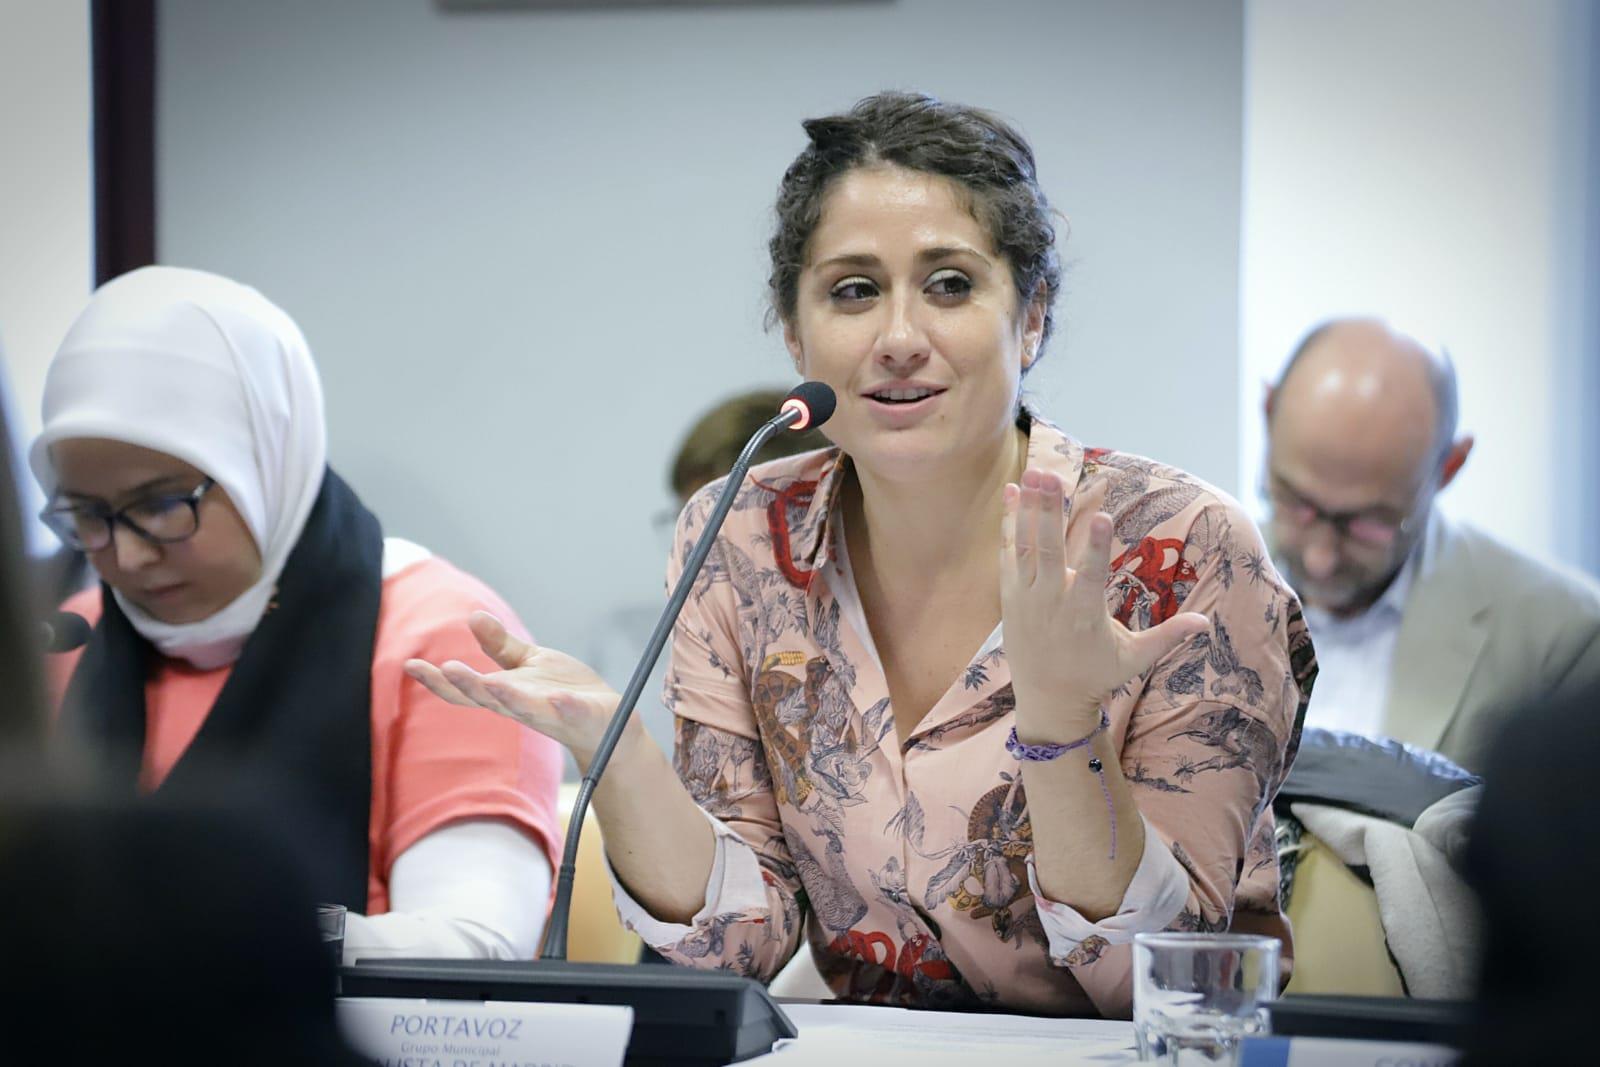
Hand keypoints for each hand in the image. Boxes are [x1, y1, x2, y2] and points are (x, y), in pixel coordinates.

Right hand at [404, 610, 621, 764]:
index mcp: (506, 693)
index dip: (438, 680)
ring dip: (507, 698)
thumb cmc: (563, 691)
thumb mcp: (529, 664)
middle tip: (445, 670)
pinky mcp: (581, 716)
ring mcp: (551, 714)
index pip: (466, 689)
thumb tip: (473, 616)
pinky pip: (571, 713)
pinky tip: (559, 698)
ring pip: (524, 709)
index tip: (411, 665)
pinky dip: (564, 707)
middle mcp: (522, 707)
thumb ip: (500, 645)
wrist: (606, 722)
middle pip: (488, 699)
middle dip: (466, 686)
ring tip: (492, 685)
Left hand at [1000, 469, 1208, 741]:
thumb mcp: (1134, 660)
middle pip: (1048, 551)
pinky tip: (1012, 490)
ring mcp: (1026, 597)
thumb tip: (1207, 622)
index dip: (1096, 546)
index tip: (1102, 516)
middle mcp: (1051, 602)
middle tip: (1050, 475)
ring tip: (1034, 472)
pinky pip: (1008, 552)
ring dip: (1028, 508)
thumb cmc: (1095, 677)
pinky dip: (1009, 522)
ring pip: (1026, 546)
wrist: (1047, 700)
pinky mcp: (1010, 595)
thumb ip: (1168, 637)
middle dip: (1049, 512)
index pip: (1090, 576)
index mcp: (1083, 616)